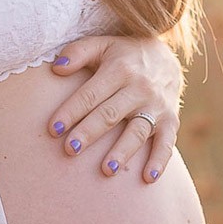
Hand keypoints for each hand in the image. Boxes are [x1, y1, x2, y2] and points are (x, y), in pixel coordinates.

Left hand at [45, 34, 182, 183]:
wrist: (166, 57)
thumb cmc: (123, 55)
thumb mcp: (102, 45)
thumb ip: (77, 53)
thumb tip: (57, 68)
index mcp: (118, 69)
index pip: (90, 94)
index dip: (71, 112)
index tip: (52, 129)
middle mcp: (139, 88)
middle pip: (110, 114)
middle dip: (89, 132)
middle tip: (70, 150)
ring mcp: (156, 106)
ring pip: (137, 131)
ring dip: (122, 152)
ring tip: (106, 170)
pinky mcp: (170, 120)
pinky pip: (167, 142)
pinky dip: (159, 160)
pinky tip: (148, 178)